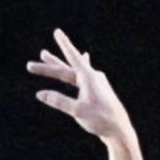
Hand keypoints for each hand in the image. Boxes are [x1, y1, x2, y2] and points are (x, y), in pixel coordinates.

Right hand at [27, 29, 135, 148]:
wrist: (119, 129)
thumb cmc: (100, 120)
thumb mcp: (78, 111)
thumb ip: (59, 101)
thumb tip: (39, 94)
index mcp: (88, 78)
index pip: (72, 58)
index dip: (64, 44)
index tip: (57, 31)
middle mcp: (92, 77)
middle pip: (68, 66)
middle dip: (52, 62)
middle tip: (41, 53)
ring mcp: (95, 82)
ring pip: (73, 70)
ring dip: (60, 64)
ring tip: (46, 55)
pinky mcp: (97, 89)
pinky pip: (83, 74)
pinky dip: (78, 66)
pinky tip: (85, 57)